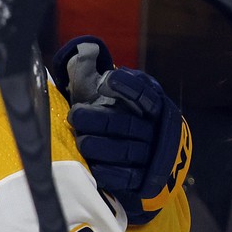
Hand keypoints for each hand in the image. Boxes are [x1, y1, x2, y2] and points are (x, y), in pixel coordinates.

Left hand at [50, 36, 187, 224]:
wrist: (148, 156)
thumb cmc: (121, 116)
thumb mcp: (114, 94)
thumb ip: (97, 73)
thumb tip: (85, 52)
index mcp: (154, 105)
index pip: (144, 94)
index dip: (126, 87)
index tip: (105, 82)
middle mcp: (156, 129)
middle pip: (127, 124)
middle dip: (99, 120)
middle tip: (75, 116)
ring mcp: (152, 155)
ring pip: (126, 151)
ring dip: (100, 147)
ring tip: (81, 141)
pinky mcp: (144, 179)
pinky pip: (129, 177)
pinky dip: (111, 173)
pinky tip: (95, 167)